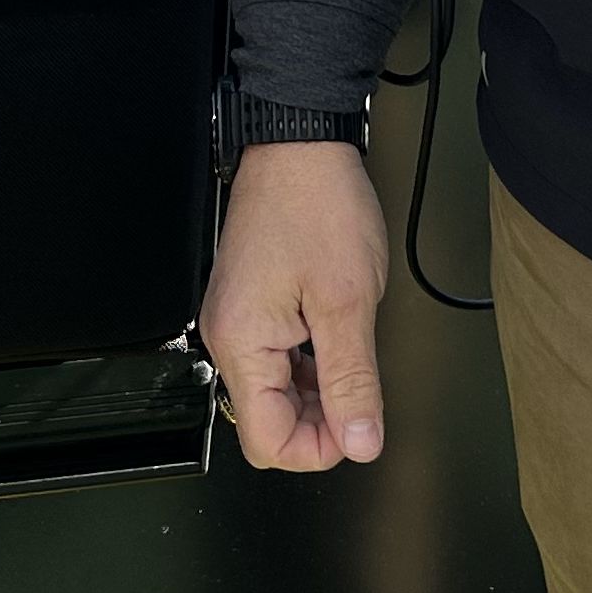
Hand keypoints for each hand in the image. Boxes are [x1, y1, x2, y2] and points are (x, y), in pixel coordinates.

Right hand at [198, 140, 389, 470]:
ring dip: (318, 392)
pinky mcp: (251, 306)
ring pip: (275, 393)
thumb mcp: (348, 301)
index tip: (358, 427)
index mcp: (242, 342)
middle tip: (363, 393)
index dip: (318, 448)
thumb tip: (360, 440)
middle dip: (320, 421)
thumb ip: (353, 380)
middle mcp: (229, 336)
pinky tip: (336, 340)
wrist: (300, 144)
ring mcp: (238, 320)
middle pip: (268, 422)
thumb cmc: (317, 204)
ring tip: (353, 356)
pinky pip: (276, 359)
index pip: (267, 441)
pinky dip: (309, 364)